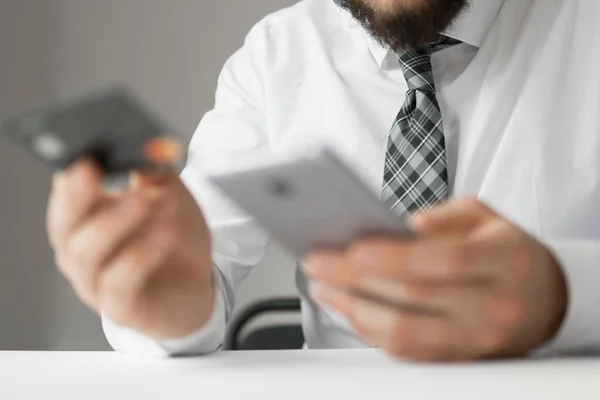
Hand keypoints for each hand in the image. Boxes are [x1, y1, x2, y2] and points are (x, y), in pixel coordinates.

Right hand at [47, 159, 213, 339]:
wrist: (197, 288)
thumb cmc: (175, 241)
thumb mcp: (171, 198)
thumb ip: (155, 174)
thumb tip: (146, 148)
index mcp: (86, 219)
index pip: (66, 193)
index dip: (71, 174)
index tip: (83, 154)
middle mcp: (80, 251)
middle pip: (64, 223)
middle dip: (77, 194)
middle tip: (94, 170)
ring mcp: (94, 282)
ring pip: (87, 252)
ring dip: (116, 221)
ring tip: (147, 200)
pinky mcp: (119, 307)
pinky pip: (120, 282)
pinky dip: (141, 254)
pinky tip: (165, 234)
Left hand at [304, 198, 567, 361]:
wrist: (545, 297)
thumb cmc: (508, 250)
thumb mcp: (485, 216)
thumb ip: (443, 217)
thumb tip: (399, 227)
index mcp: (504, 260)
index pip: (443, 261)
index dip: (392, 256)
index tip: (349, 248)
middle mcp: (493, 306)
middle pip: (414, 298)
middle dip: (355, 280)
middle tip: (318, 263)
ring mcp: (477, 339)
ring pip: (405, 334)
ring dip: (354, 311)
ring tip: (324, 287)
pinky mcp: (460, 358)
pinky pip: (408, 352)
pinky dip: (370, 332)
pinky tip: (349, 309)